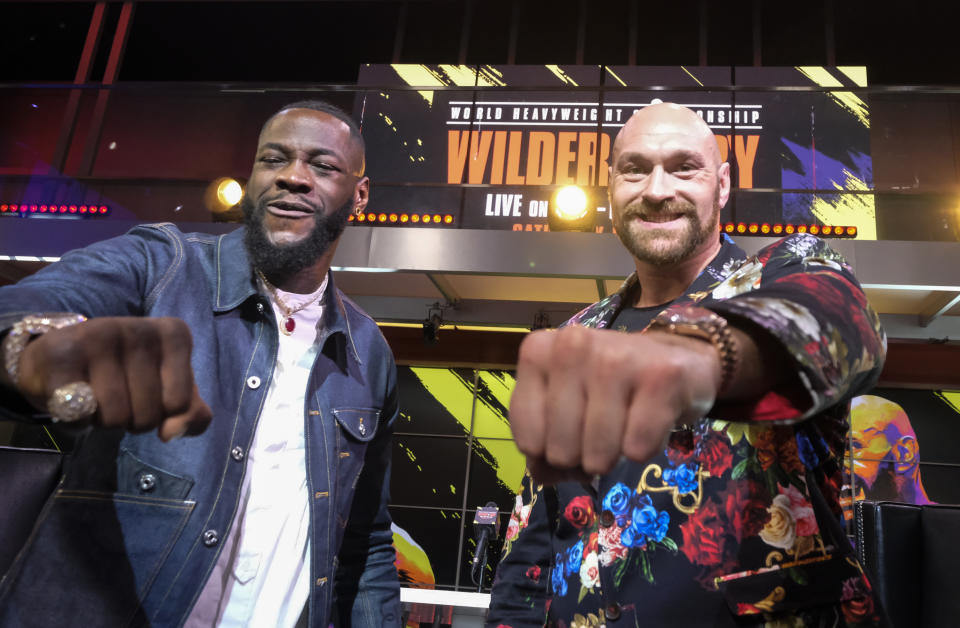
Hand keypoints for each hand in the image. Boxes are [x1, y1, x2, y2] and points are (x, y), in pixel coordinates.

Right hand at [13, 317, 211, 440]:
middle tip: (119, 397)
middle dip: (133, 419)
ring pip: (115, 418)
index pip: (180, 403)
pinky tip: (73, 400)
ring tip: (96, 397)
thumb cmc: (127, 372)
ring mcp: (98, 337)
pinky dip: (77, 423)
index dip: (163, 413)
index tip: (149, 393)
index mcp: (174, 333)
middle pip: (148, 415)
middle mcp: (138, 328)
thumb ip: (190, 414)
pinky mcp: (61, 355)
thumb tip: (171, 433)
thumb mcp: (170, 388)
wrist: (61, 356)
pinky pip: (79, 416)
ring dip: (104, 421)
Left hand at [509, 325, 721, 484]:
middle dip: (584, 457)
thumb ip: (541, 443)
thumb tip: (543, 474)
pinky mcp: (662, 376)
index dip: (550, 455)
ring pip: (599, 454)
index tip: (572, 434)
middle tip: (604, 430)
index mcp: (538, 351)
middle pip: (561, 452)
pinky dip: (647, 448)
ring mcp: (617, 357)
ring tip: (628, 423)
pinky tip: (651, 419)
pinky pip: (639, 449)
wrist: (677, 361)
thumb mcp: (563, 407)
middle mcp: (573, 345)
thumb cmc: (610, 388)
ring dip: (616, 455)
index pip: (528, 441)